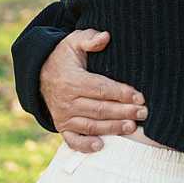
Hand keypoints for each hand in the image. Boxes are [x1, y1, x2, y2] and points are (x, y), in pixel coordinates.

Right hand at [42, 30, 146, 152]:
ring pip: (90, 125)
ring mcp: (64, 116)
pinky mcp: (62, 126)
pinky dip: (85, 145)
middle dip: (123, 111)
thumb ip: (89, 38)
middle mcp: (67, 101)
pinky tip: (101, 146)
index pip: (100, 88)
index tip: (140, 96)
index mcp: (72, 80)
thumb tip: (105, 36)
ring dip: (112, 128)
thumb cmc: (64, 56)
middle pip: (99, 109)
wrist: (40, 73)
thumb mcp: (74, 41)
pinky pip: (72, 140)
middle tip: (143, 113)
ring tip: (131, 127)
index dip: (121, 93)